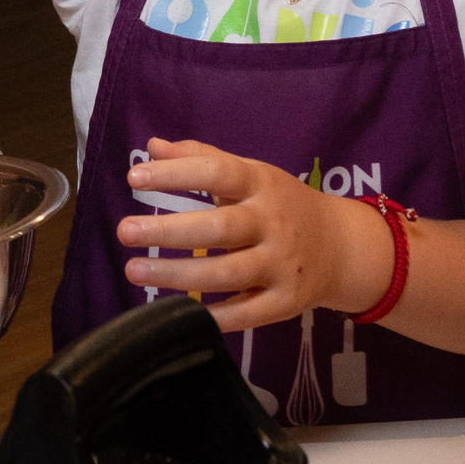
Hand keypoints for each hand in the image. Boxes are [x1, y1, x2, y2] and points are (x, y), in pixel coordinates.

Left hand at [113, 138, 391, 331]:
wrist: (341, 246)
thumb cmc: (281, 204)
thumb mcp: (251, 174)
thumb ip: (202, 158)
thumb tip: (152, 146)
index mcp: (262, 184)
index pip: (218, 172)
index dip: (176, 174)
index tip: (134, 178)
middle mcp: (273, 223)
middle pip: (219, 228)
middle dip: (169, 231)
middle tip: (124, 231)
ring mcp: (282, 264)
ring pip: (226, 274)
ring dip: (178, 275)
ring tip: (134, 270)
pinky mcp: (286, 302)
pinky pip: (246, 314)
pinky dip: (213, 317)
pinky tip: (177, 314)